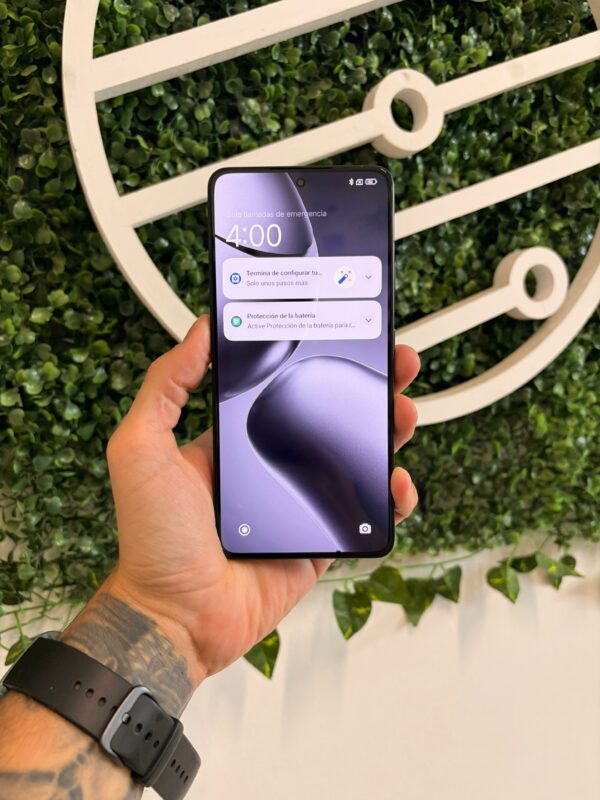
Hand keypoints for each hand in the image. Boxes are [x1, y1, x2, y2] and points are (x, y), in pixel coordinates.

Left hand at [104, 316, 419, 684]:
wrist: (176, 615)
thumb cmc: (152, 537)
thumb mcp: (141, 448)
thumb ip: (165, 386)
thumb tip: (200, 330)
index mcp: (236, 438)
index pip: (286, 387)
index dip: (317, 360)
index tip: (343, 333)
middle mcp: (272, 464)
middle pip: (332, 416)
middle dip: (367, 388)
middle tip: (396, 364)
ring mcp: (301, 502)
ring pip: (358, 458)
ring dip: (389, 431)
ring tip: (403, 412)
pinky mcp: (321, 538)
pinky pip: (366, 513)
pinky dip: (390, 497)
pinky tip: (395, 483)